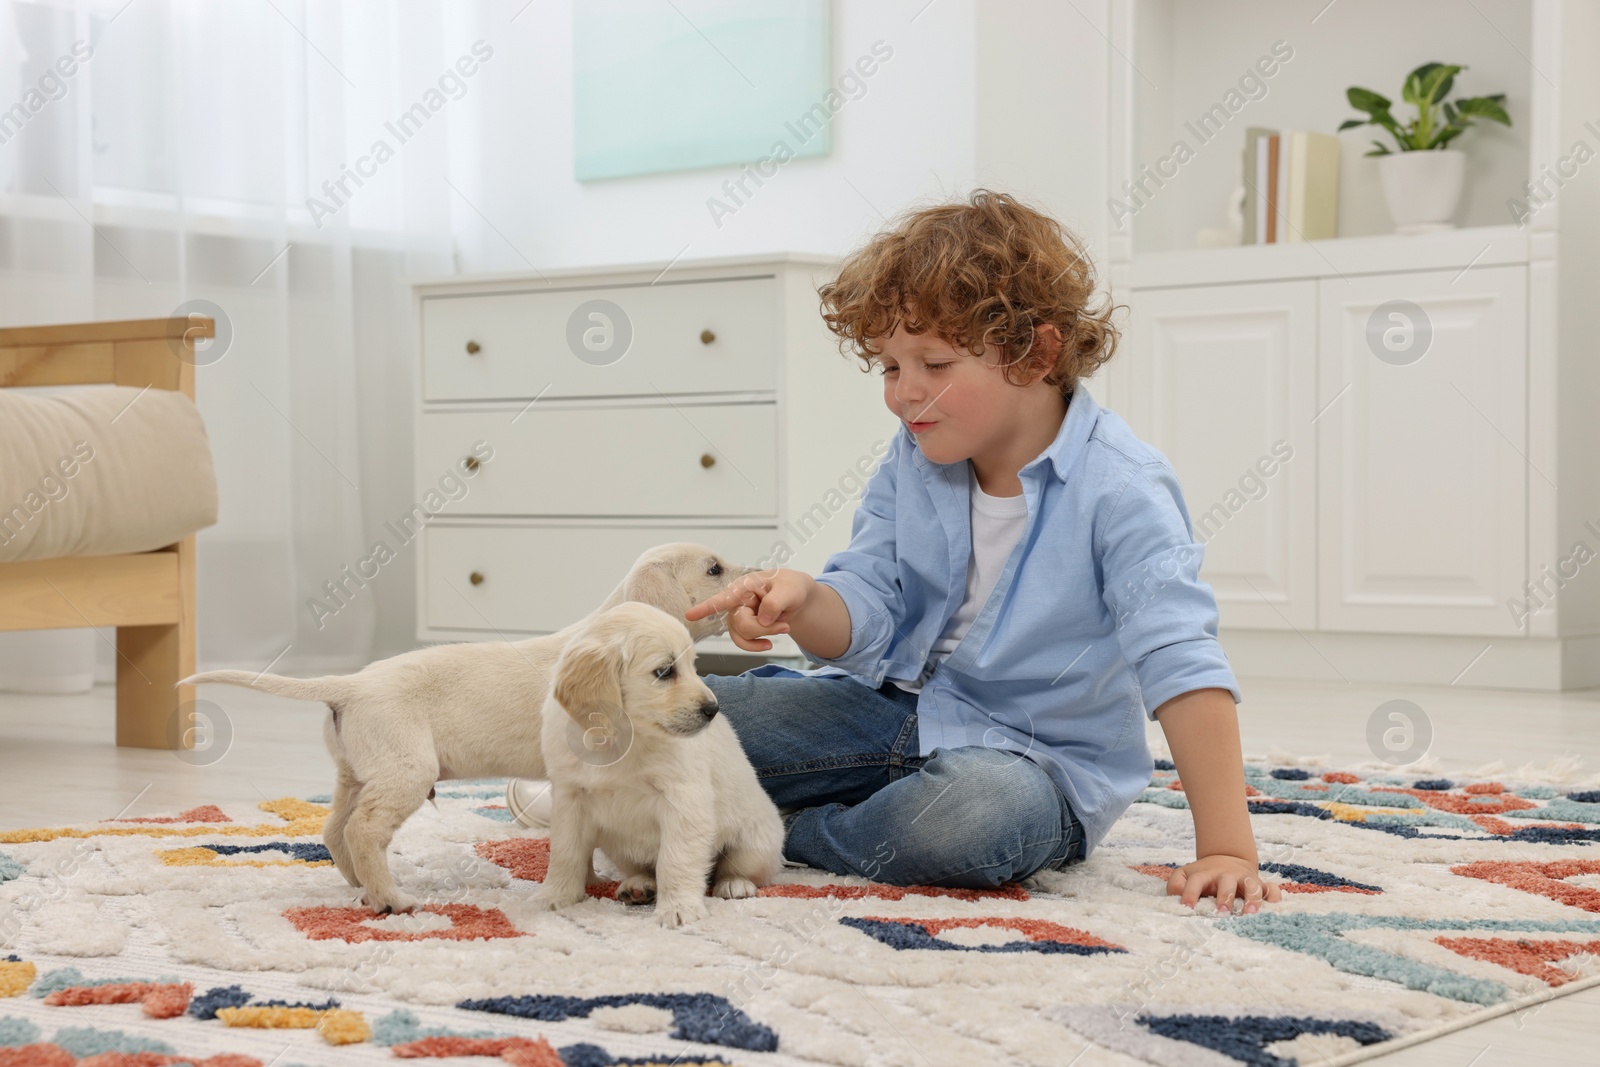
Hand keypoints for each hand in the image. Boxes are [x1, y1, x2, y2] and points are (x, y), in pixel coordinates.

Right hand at [684, 568, 813, 652]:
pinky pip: (744, 643)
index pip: (723, 598)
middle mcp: (735, 601)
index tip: (689, 615)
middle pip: (742, 624)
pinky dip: (758, 645)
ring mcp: (736, 616)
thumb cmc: (790, 587)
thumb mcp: (790, 590)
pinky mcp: (741, 628)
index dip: (706, 608)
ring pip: (743, 636)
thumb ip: (775, 602)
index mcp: (744, 586)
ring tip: (784, 626)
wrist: (795, 598)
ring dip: (765, 635)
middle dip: (766, 629)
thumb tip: (761, 620)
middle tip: (785, 624)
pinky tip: (769, 642)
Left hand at [1166, 854, 1281, 914]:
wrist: (1226, 859)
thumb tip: (1175, 898)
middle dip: (1225, 898)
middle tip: (1221, 913)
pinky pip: (1272, 888)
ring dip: (1252, 898)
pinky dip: (1275, 895)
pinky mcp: (1261, 885)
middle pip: (1227, 882)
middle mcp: (1227, 875)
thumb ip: (1176, 885)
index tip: (1187, 908)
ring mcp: (1245, 879)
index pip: (1196, 881)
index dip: (1190, 894)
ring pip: (1252, 885)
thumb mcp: (1186, 875)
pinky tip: (1273, 905)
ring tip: (1250, 913)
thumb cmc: (1203, 876)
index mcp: (1206, 874)